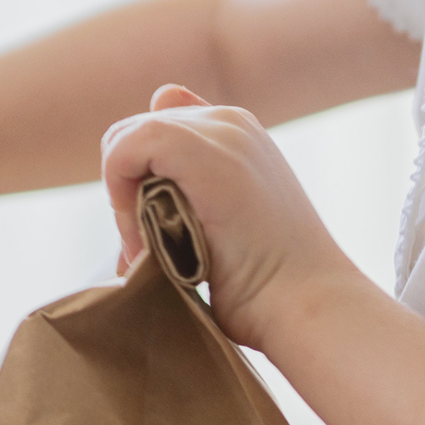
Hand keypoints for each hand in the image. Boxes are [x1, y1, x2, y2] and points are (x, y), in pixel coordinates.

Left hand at [97, 86, 354, 352]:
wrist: (305, 302)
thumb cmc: (266, 286)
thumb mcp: (221, 229)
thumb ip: (180, 203)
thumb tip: (132, 211)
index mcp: (236, 134)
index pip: (156, 127)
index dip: (142, 176)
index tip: (159, 226)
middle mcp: (229, 122)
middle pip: (134, 134)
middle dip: (128, 190)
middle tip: (151, 248)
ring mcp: (219, 131)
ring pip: (127, 138)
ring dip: (124, 198)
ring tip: (154, 247)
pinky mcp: (200, 150)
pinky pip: (127, 145)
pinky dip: (118, 189)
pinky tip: (145, 233)